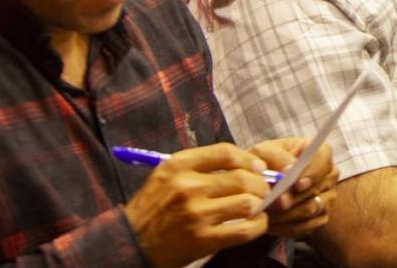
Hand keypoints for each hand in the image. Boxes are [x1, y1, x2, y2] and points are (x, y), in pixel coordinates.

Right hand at [124, 143, 270, 267]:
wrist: (133, 243)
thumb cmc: (155, 207)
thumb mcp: (167, 175)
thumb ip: (200, 166)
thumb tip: (245, 164)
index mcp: (179, 165)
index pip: (226, 153)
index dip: (249, 159)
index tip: (259, 167)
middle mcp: (187, 187)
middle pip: (242, 178)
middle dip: (260, 184)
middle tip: (264, 189)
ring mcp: (196, 214)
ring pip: (247, 203)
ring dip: (260, 205)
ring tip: (258, 207)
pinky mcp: (203, 240)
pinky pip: (244, 230)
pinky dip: (257, 226)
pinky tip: (255, 224)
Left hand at [249, 138, 337, 239]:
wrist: (264, 182)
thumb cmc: (267, 162)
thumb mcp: (265, 152)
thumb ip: (277, 157)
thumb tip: (288, 169)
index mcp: (320, 153)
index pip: (324, 160)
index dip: (312, 173)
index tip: (296, 183)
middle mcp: (328, 176)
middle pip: (317, 188)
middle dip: (294, 197)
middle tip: (276, 201)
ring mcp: (327, 198)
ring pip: (311, 209)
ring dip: (287, 213)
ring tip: (268, 212)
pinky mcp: (320, 218)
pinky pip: (306, 226)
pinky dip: (288, 226)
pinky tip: (272, 222)